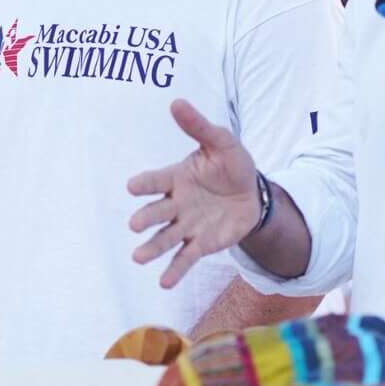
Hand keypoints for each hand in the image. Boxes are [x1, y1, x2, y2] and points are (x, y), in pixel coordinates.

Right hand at [127, 100, 261, 288]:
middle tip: (135, 225)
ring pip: (166, 238)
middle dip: (146, 218)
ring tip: (139, 258)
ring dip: (152, 248)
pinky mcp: (200, 244)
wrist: (253, 194)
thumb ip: (199, 127)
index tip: (132, 187)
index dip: (145, 184)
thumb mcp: (222, 142)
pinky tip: (164, 283)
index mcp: (177, 178)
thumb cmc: (232, 164)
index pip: (157, 181)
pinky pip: (185, 258)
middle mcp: (176, 203)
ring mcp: (187, 225)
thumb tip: (176, 102)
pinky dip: (174, 271)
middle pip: (157, 212)